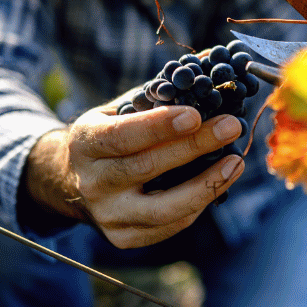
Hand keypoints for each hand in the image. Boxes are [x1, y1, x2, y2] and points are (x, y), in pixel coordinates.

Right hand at [21, 101, 243, 247]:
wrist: (70, 182)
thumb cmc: (107, 138)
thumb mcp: (115, 111)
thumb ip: (154, 97)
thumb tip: (208, 68)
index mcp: (86, 144)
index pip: (122, 136)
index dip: (159, 127)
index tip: (196, 114)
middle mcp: (93, 184)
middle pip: (147, 168)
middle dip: (195, 147)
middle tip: (231, 127)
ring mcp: (108, 216)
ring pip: (164, 209)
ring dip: (207, 184)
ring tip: (236, 162)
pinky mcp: (124, 238)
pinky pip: (170, 226)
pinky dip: (199, 204)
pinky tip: (219, 181)